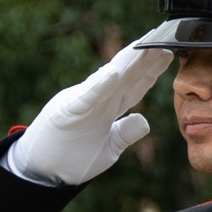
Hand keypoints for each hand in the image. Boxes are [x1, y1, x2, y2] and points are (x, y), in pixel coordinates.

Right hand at [5, 44, 174, 186]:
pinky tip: (114, 72)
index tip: (169, 54)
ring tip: (144, 45)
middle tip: (164, 37)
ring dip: (127, 63)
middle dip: (145, 58)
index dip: (151, 70)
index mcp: (107, 109)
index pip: (134, 86)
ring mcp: (81, 103)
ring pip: (109, 79)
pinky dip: (100, 85)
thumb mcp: (108, 149)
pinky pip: (87, 97)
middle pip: (126, 76)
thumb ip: (125, 133)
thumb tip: (145, 121)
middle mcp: (97, 100)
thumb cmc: (71, 160)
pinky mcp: (66, 112)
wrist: (42, 174)